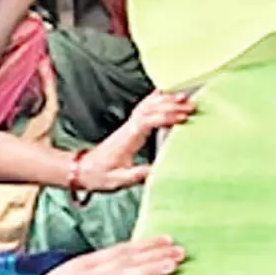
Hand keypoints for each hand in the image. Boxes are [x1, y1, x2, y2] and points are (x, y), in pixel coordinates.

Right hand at [0, 237, 186, 274]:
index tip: (167, 239)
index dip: (144, 244)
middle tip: (179, 250)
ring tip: (171, 266)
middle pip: (125, 261)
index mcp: (80, 266)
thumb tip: (118, 266)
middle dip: (154, 254)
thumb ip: (92, 273)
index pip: (118, 251)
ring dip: (147, 270)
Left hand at [76, 90, 197, 191]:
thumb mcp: (118, 180)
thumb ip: (136, 175)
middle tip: (191, 105)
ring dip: (166, 99)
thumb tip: (156, 170)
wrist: (84, 169)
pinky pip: (144, 106)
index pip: (147, 121)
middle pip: (150, 109)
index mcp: (127, 138)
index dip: (165, 117)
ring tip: (184, 96)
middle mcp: (129, 127)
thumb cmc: (100, 175)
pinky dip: (156, 98)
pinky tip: (166, 94)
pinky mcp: (131, 125)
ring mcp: (129, 124)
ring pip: (148, 105)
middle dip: (171, 105)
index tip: (182, 118)